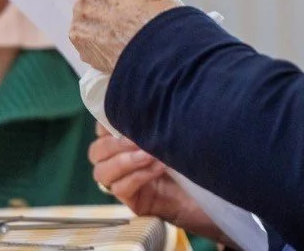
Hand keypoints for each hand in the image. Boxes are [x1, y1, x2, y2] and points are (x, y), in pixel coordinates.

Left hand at [70, 0, 180, 73]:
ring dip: (99, 28)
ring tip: (119, 43)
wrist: (154, 44)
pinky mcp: (76, 34)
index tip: (133, 8)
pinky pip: (84, 40)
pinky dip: (94, 47)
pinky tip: (111, 54)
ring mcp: (81, 9)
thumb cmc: (162, 17)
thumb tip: (133, 5)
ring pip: (87, 18)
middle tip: (124, 27)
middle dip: (107, 10)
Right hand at [89, 124, 227, 243]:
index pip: (100, 131)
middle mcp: (117, 162)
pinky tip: (157, 168)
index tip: (126, 117)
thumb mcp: (168, 133)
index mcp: (122, 142)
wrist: (208, 188)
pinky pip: (122, 188)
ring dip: (125, 160)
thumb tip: (144, 101)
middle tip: (137, 140)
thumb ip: (151, 122)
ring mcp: (122, 184)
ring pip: (102, 172)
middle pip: (95, 152)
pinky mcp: (131, 201)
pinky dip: (138, 175)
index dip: (106, 123)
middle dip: (114, 143)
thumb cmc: (187, 155)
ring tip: (148, 154)